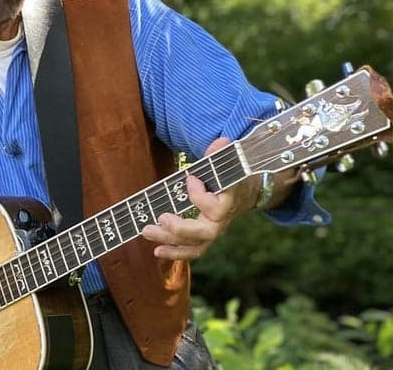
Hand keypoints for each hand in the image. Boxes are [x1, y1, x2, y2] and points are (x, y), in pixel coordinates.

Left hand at [142, 137, 246, 259]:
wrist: (246, 192)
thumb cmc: (231, 175)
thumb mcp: (229, 162)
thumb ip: (221, 153)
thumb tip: (220, 141)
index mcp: (230, 200)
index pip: (217, 205)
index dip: (201, 195)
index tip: (189, 179)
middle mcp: (223, 220)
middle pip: (205, 232)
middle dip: (180, 228)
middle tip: (161, 217)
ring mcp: (214, 232)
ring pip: (195, 244)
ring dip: (170, 240)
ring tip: (147, 231)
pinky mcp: (206, 239)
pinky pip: (192, 250)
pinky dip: (175, 253)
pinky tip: (157, 251)